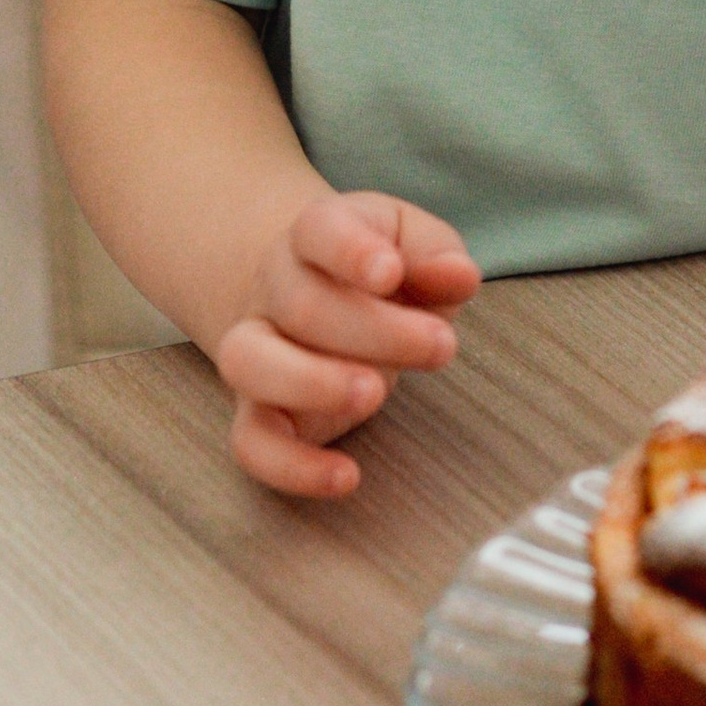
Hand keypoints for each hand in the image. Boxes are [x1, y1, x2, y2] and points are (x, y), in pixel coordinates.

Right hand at [214, 185, 480, 500]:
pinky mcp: (259, 412)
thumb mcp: (414, 243)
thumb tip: (458, 276)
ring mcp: (258, 350)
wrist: (317, 292)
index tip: (390, 272)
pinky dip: (290, 466)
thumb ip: (437, 254)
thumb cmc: (382, 269)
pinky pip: (250, 442)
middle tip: (439, 347)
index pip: (318, 229)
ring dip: (310, 383)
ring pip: (247, 362)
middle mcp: (274, 287)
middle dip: (373, 330)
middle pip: (301, 303)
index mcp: (315, 233)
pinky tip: (346, 477)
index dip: (350, 250)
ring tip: (373, 395)